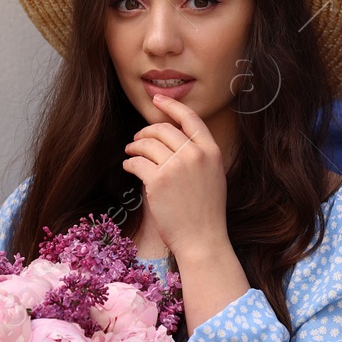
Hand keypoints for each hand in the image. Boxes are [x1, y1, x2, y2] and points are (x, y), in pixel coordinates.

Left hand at [121, 94, 230, 262]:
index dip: (171, 106)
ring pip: (146, 144)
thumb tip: (171, 136)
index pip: (190, 118)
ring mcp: (176, 167)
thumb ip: (197, 155)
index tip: (157, 100)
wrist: (202, 240)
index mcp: (211, 152)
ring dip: (134, 147)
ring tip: (131, 154)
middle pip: (163, 129)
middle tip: (136, 141)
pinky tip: (129, 167)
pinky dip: (129, 163)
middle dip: (145, 132)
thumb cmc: (205, 213)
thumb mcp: (212, 176)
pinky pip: (136, 162)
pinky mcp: (158, 181)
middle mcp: (195, 155)